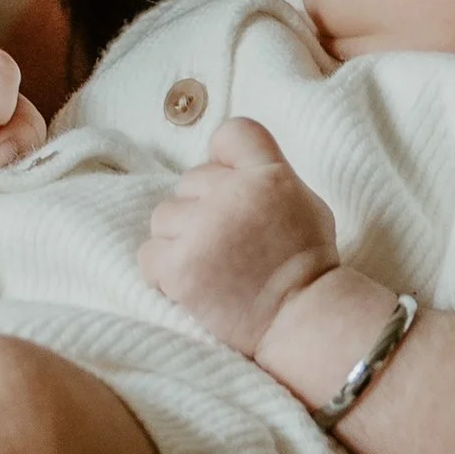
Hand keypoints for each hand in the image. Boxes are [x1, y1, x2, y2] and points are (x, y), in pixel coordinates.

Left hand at [138, 116, 337, 353]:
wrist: (302, 319)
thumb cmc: (306, 266)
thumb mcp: (305, 204)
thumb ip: (267, 176)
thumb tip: (225, 167)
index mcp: (268, 175)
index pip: (232, 133)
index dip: (223, 160)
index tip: (227, 185)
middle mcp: (233, 195)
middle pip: (190, 181)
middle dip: (201, 209)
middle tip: (226, 244)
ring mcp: (203, 230)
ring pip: (164, 216)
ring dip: (179, 239)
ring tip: (209, 266)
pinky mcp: (180, 267)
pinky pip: (148, 254)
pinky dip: (163, 270)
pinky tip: (191, 284)